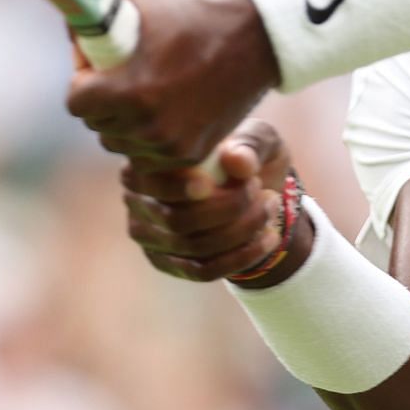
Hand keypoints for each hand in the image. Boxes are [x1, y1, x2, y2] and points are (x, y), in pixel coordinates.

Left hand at [67, 0, 279, 169]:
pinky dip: (151, 137)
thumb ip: (89, 14)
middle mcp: (147, 125)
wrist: (249, 39)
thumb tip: (69, 34)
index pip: (76, 103)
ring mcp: (170, 144)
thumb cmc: (186, 12)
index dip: (82, 82)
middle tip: (123, 76)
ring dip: (125, 122)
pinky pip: (150, 154)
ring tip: (146, 91)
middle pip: (97, 125)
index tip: (98, 68)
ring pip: (122, 143)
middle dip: (102, 102)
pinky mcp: (191, 153)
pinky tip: (166, 108)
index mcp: (128, 90)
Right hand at [120, 119, 308, 283]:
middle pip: (174, 219)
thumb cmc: (248, 154)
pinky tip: (269, 237)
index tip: (211, 184)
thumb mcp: (258, 138)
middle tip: (262, 191)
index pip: (150, 181)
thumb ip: (249, 144)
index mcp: (146, 162)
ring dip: (241, 231)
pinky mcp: (168, 263)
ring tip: (271, 207)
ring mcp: (149, 236)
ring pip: (193, 247)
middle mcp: (137, 200)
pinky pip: (202, 270)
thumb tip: (235, 162)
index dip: (176, 187)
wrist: (256, 190)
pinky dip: (241, 257)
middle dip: (227, 209)